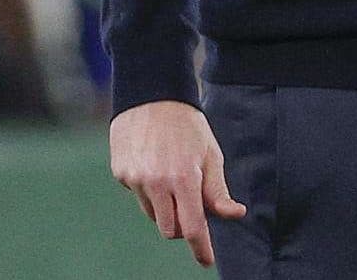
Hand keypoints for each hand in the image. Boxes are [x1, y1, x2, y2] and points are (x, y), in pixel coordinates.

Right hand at [110, 100, 246, 267]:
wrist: (151, 95)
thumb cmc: (187, 125)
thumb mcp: (210, 154)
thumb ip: (218, 190)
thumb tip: (235, 214)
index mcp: (184, 178)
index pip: (192, 227)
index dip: (200, 248)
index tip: (207, 260)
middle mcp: (157, 183)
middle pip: (169, 229)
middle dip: (181, 226)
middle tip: (190, 206)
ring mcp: (135, 179)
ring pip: (152, 214)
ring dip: (164, 206)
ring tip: (171, 174)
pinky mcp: (120, 173)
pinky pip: (137, 195)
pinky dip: (148, 189)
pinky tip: (153, 164)